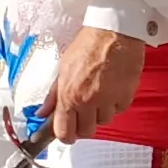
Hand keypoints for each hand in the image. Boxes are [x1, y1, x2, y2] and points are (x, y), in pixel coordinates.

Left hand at [39, 26, 146, 141]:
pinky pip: (119, 110)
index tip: (68, 133)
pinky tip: (113, 87)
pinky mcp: (126, 96)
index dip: (65, 135)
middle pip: (86, 131)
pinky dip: (116, 103)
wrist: (114, 32)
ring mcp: (108, 100)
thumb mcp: (63, 68)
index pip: (64, 132)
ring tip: (100, 93)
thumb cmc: (87, 45)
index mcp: (69, 95)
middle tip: (84, 112)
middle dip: (84, 125)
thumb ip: (53, 95)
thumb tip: (42, 112)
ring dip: (101, 112)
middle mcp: (88, 101)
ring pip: (104, 121)